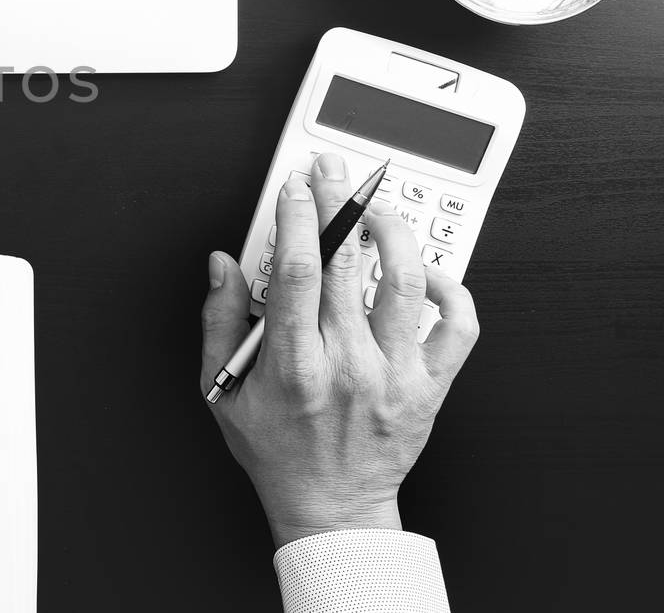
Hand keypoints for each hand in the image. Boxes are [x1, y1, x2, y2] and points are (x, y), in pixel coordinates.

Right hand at [200, 152, 480, 547]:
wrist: (332, 508)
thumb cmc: (277, 450)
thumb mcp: (222, 390)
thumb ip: (219, 321)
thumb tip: (223, 264)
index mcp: (295, 366)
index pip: (299, 272)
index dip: (297, 218)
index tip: (294, 186)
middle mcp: (351, 365)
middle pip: (351, 264)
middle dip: (339, 203)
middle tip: (333, 171)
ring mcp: (398, 375)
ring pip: (408, 283)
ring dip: (394, 233)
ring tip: (378, 209)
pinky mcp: (432, 386)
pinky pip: (459, 326)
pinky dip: (451, 289)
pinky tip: (430, 270)